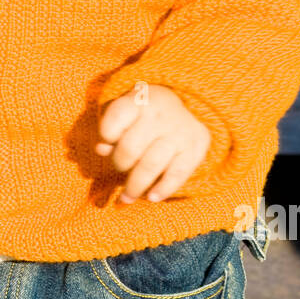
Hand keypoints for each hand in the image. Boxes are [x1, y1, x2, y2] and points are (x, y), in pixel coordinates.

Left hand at [95, 82, 210, 202]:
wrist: (182, 110)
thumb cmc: (142, 118)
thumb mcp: (125, 115)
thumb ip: (111, 131)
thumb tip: (102, 149)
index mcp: (140, 100)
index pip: (116, 118)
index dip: (106, 135)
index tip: (106, 143)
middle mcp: (161, 114)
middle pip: (130, 148)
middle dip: (119, 164)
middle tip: (119, 170)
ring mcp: (180, 130)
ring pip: (151, 165)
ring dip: (135, 186)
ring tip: (127, 198)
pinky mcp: (197, 146)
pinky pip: (177, 174)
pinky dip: (163, 189)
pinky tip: (152, 197)